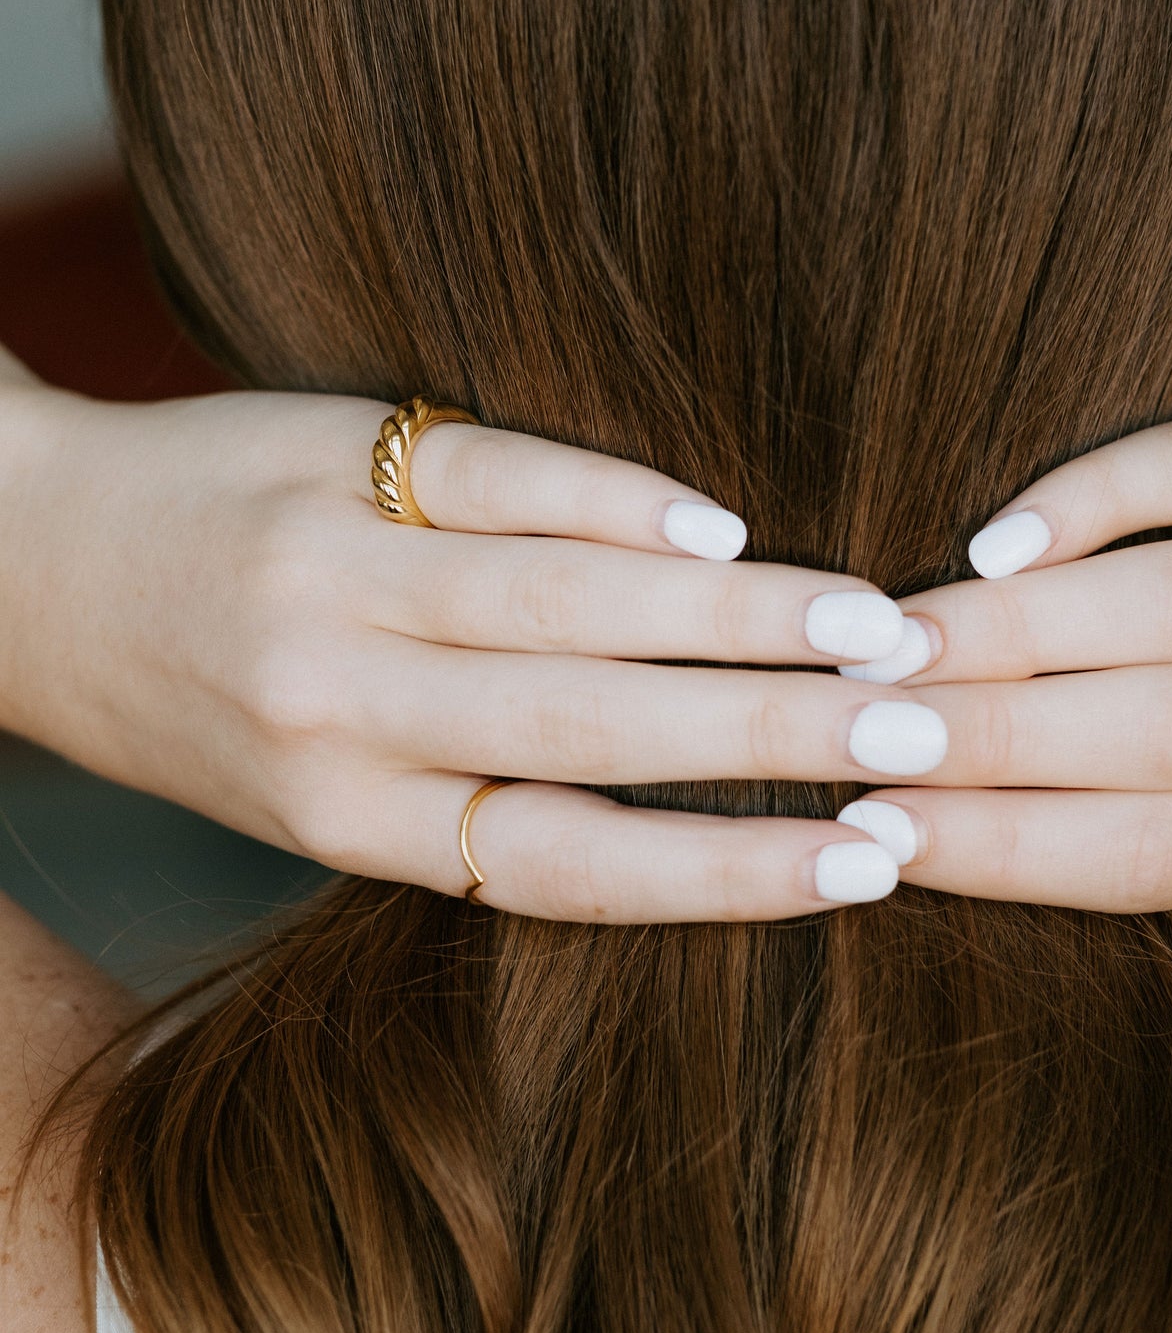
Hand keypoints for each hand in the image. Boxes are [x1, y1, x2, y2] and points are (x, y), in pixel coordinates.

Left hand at [0, 381, 967, 921]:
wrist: (30, 564)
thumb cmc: (200, 699)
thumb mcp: (317, 788)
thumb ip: (470, 791)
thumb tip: (692, 799)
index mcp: (352, 820)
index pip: (571, 863)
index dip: (729, 872)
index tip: (869, 865)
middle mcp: (342, 715)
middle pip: (592, 735)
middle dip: (772, 739)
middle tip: (922, 730)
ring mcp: (335, 578)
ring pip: (562, 606)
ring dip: (733, 618)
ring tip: (869, 622)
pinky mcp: (334, 460)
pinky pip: (493, 478)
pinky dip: (614, 501)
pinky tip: (720, 527)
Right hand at [834, 398, 1171, 910]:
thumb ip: (1085, 809)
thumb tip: (887, 839)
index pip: (1161, 854)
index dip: (1011, 848)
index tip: (877, 831)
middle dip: (1000, 738)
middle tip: (864, 728)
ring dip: (1021, 630)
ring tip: (897, 644)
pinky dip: (1087, 507)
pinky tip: (992, 545)